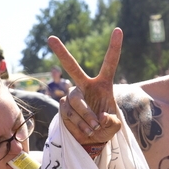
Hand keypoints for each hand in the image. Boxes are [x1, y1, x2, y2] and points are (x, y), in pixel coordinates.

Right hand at [48, 29, 123, 143]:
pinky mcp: (63, 106)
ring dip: (86, 116)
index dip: (114, 47)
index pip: (109, 62)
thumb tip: (100, 117)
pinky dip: (80, 124)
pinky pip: (69, 112)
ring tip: (95, 128)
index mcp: (103, 84)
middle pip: (72, 67)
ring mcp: (72, 95)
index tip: (118, 29)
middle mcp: (85, 85)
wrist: (91, 139)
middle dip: (61, 52)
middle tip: (50, 38)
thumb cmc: (106, 126)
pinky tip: (86, 130)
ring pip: (75, 100)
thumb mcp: (115, 125)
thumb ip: (112, 121)